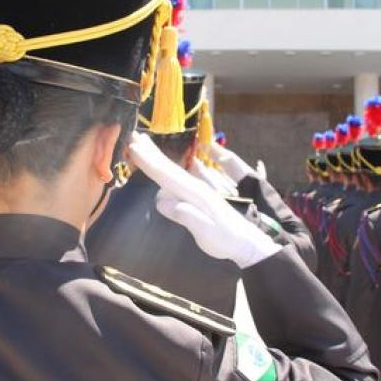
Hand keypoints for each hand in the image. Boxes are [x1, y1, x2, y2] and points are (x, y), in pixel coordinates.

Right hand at [129, 133, 280, 268]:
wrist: (246, 243)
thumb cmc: (227, 240)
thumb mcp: (206, 233)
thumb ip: (187, 216)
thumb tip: (163, 200)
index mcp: (197, 194)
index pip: (168, 176)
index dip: (150, 162)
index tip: (135, 148)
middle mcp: (197, 188)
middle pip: (169, 168)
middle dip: (151, 153)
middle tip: (133, 137)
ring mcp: (198, 191)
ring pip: (173, 171)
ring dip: (156, 158)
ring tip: (142, 146)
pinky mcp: (199, 196)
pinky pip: (177, 179)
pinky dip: (166, 170)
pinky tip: (161, 168)